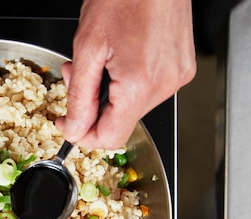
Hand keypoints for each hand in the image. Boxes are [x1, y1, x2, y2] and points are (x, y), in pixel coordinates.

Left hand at [56, 0, 195, 148]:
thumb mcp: (87, 48)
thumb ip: (79, 97)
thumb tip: (74, 129)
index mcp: (139, 85)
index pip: (110, 138)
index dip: (84, 135)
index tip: (69, 122)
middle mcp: (165, 85)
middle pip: (121, 121)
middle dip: (93, 105)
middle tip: (79, 74)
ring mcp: (177, 77)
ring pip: (133, 106)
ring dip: (110, 91)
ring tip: (102, 58)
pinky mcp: (182, 68)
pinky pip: (149, 89)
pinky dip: (129, 80)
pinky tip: (121, 56)